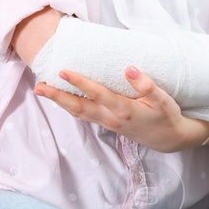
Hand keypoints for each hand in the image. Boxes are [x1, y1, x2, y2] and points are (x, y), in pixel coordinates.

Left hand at [35, 66, 202, 153]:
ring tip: (42, 90)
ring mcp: (108, 123)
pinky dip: (69, 107)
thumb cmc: (167, 116)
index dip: (80, 83)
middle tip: (39, 86)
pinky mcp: (107, 124)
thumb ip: (147, 85)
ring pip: (78, 113)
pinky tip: (60, 100)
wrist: (169, 139)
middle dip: (58, 96)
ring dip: (58, 102)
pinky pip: (83, 116)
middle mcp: (112, 118)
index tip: (63, 71)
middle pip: (79, 107)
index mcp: (125, 110)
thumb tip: (130, 69)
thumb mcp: (164, 100)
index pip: (98, 94)